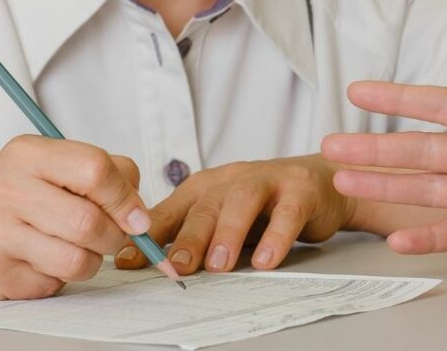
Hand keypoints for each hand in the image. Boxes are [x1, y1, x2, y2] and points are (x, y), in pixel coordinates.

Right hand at [0, 135, 147, 299]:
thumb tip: (138, 210)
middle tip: (113, 237)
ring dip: (91, 260)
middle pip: (88, 221)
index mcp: (28, 154)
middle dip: (114, 236)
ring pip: (74, 260)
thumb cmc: (10, 191)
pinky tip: (43, 260)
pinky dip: (60, 277)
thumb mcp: (48, 162)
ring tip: (80, 249)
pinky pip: (50, 284)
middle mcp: (5, 190)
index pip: (95, 170)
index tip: (137, 216)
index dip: (125, 197)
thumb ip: (101, 172)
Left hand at [114, 155, 357, 274]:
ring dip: (228, 232)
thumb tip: (139, 262)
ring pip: (242, 200)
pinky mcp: (300, 190)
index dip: (150, 235)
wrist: (318, 182)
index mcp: (206, 186)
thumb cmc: (261, 205)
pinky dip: (276, 236)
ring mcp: (268, 181)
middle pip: (207, 205)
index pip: (173, 209)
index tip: (129, 261)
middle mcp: (233, 179)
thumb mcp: (220, 216)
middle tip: (176, 267)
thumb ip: (188, 234)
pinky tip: (267, 259)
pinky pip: (287, 212)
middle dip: (189, 236)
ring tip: (219, 264)